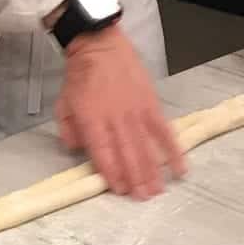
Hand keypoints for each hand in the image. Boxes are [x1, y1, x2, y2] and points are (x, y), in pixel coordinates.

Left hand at [53, 25, 184, 198]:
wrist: (99, 45)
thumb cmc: (80, 75)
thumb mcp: (63, 103)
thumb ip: (68, 129)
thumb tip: (77, 149)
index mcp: (92, 120)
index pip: (103, 153)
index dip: (112, 173)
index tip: (119, 190)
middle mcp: (115, 119)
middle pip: (127, 155)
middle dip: (135, 179)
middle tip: (141, 198)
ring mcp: (135, 112)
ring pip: (145, 147)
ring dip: (152, 172)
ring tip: (157, 191)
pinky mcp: (151, 104)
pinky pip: (163, 131)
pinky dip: (173, 150)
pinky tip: (180, 167)